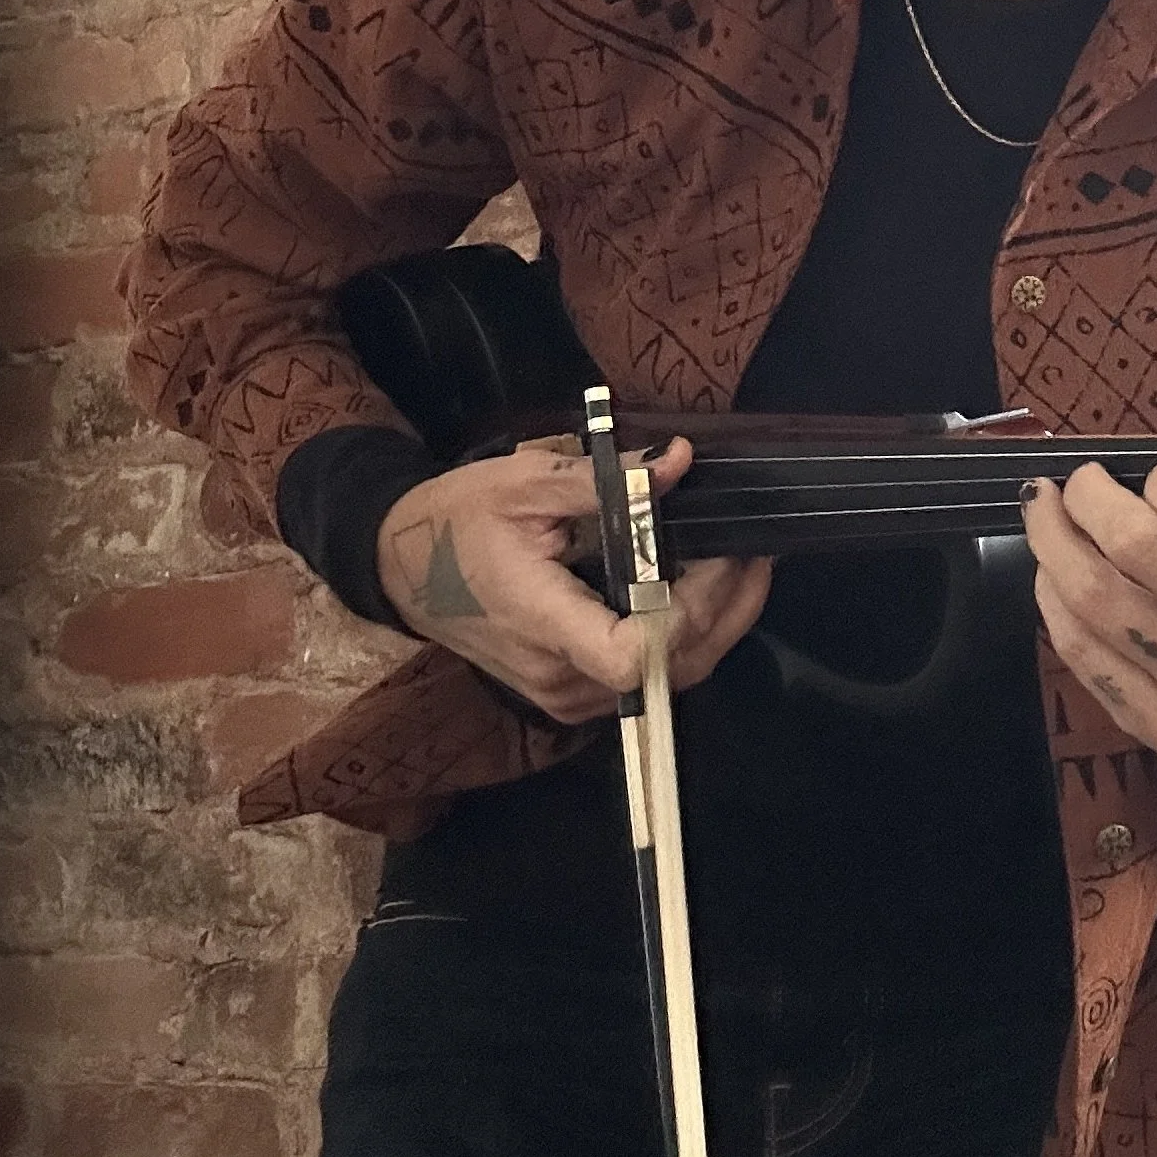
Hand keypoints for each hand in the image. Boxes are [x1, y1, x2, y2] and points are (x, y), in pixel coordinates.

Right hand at [376, 437, 771, 723]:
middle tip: (753, 547)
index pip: (634, 655)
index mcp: (541, 623)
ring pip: (669, 678)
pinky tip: (703, 589)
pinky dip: (687, 636)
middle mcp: (559, 676)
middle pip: (671, 668)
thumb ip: (607, 478)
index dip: (689, 612)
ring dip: (716, 623)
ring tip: (741, 562)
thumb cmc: (458, 520)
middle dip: (726, 607)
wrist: (403, 568)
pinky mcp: (573, 695)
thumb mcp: (524, 482)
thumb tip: (679, 460)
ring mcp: (566, 695)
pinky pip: (648, 676)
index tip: (717, 552)